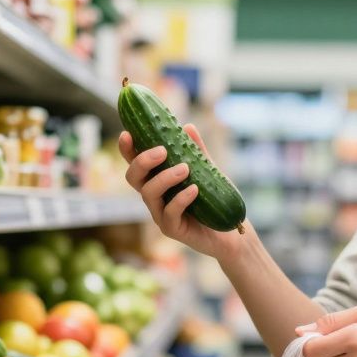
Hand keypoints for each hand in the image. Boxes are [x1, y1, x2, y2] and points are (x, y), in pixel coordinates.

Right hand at [119, 127, 246, 261]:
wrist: (229, 229)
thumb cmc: (214, 198)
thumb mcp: (206, 169)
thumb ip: (196, 150)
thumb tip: (187, 127)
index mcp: (157, 180)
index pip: (135, 163)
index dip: (127, 150)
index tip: (127, 134)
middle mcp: (154, 197)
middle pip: (132, 177)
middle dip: (142, 161)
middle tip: (162, 151)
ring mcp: (160, 214)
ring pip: (148, 194)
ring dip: (165, 177)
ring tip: (185, 169)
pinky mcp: (171, 229)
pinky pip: (169, 213)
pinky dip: (180, 199)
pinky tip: (195, 190)